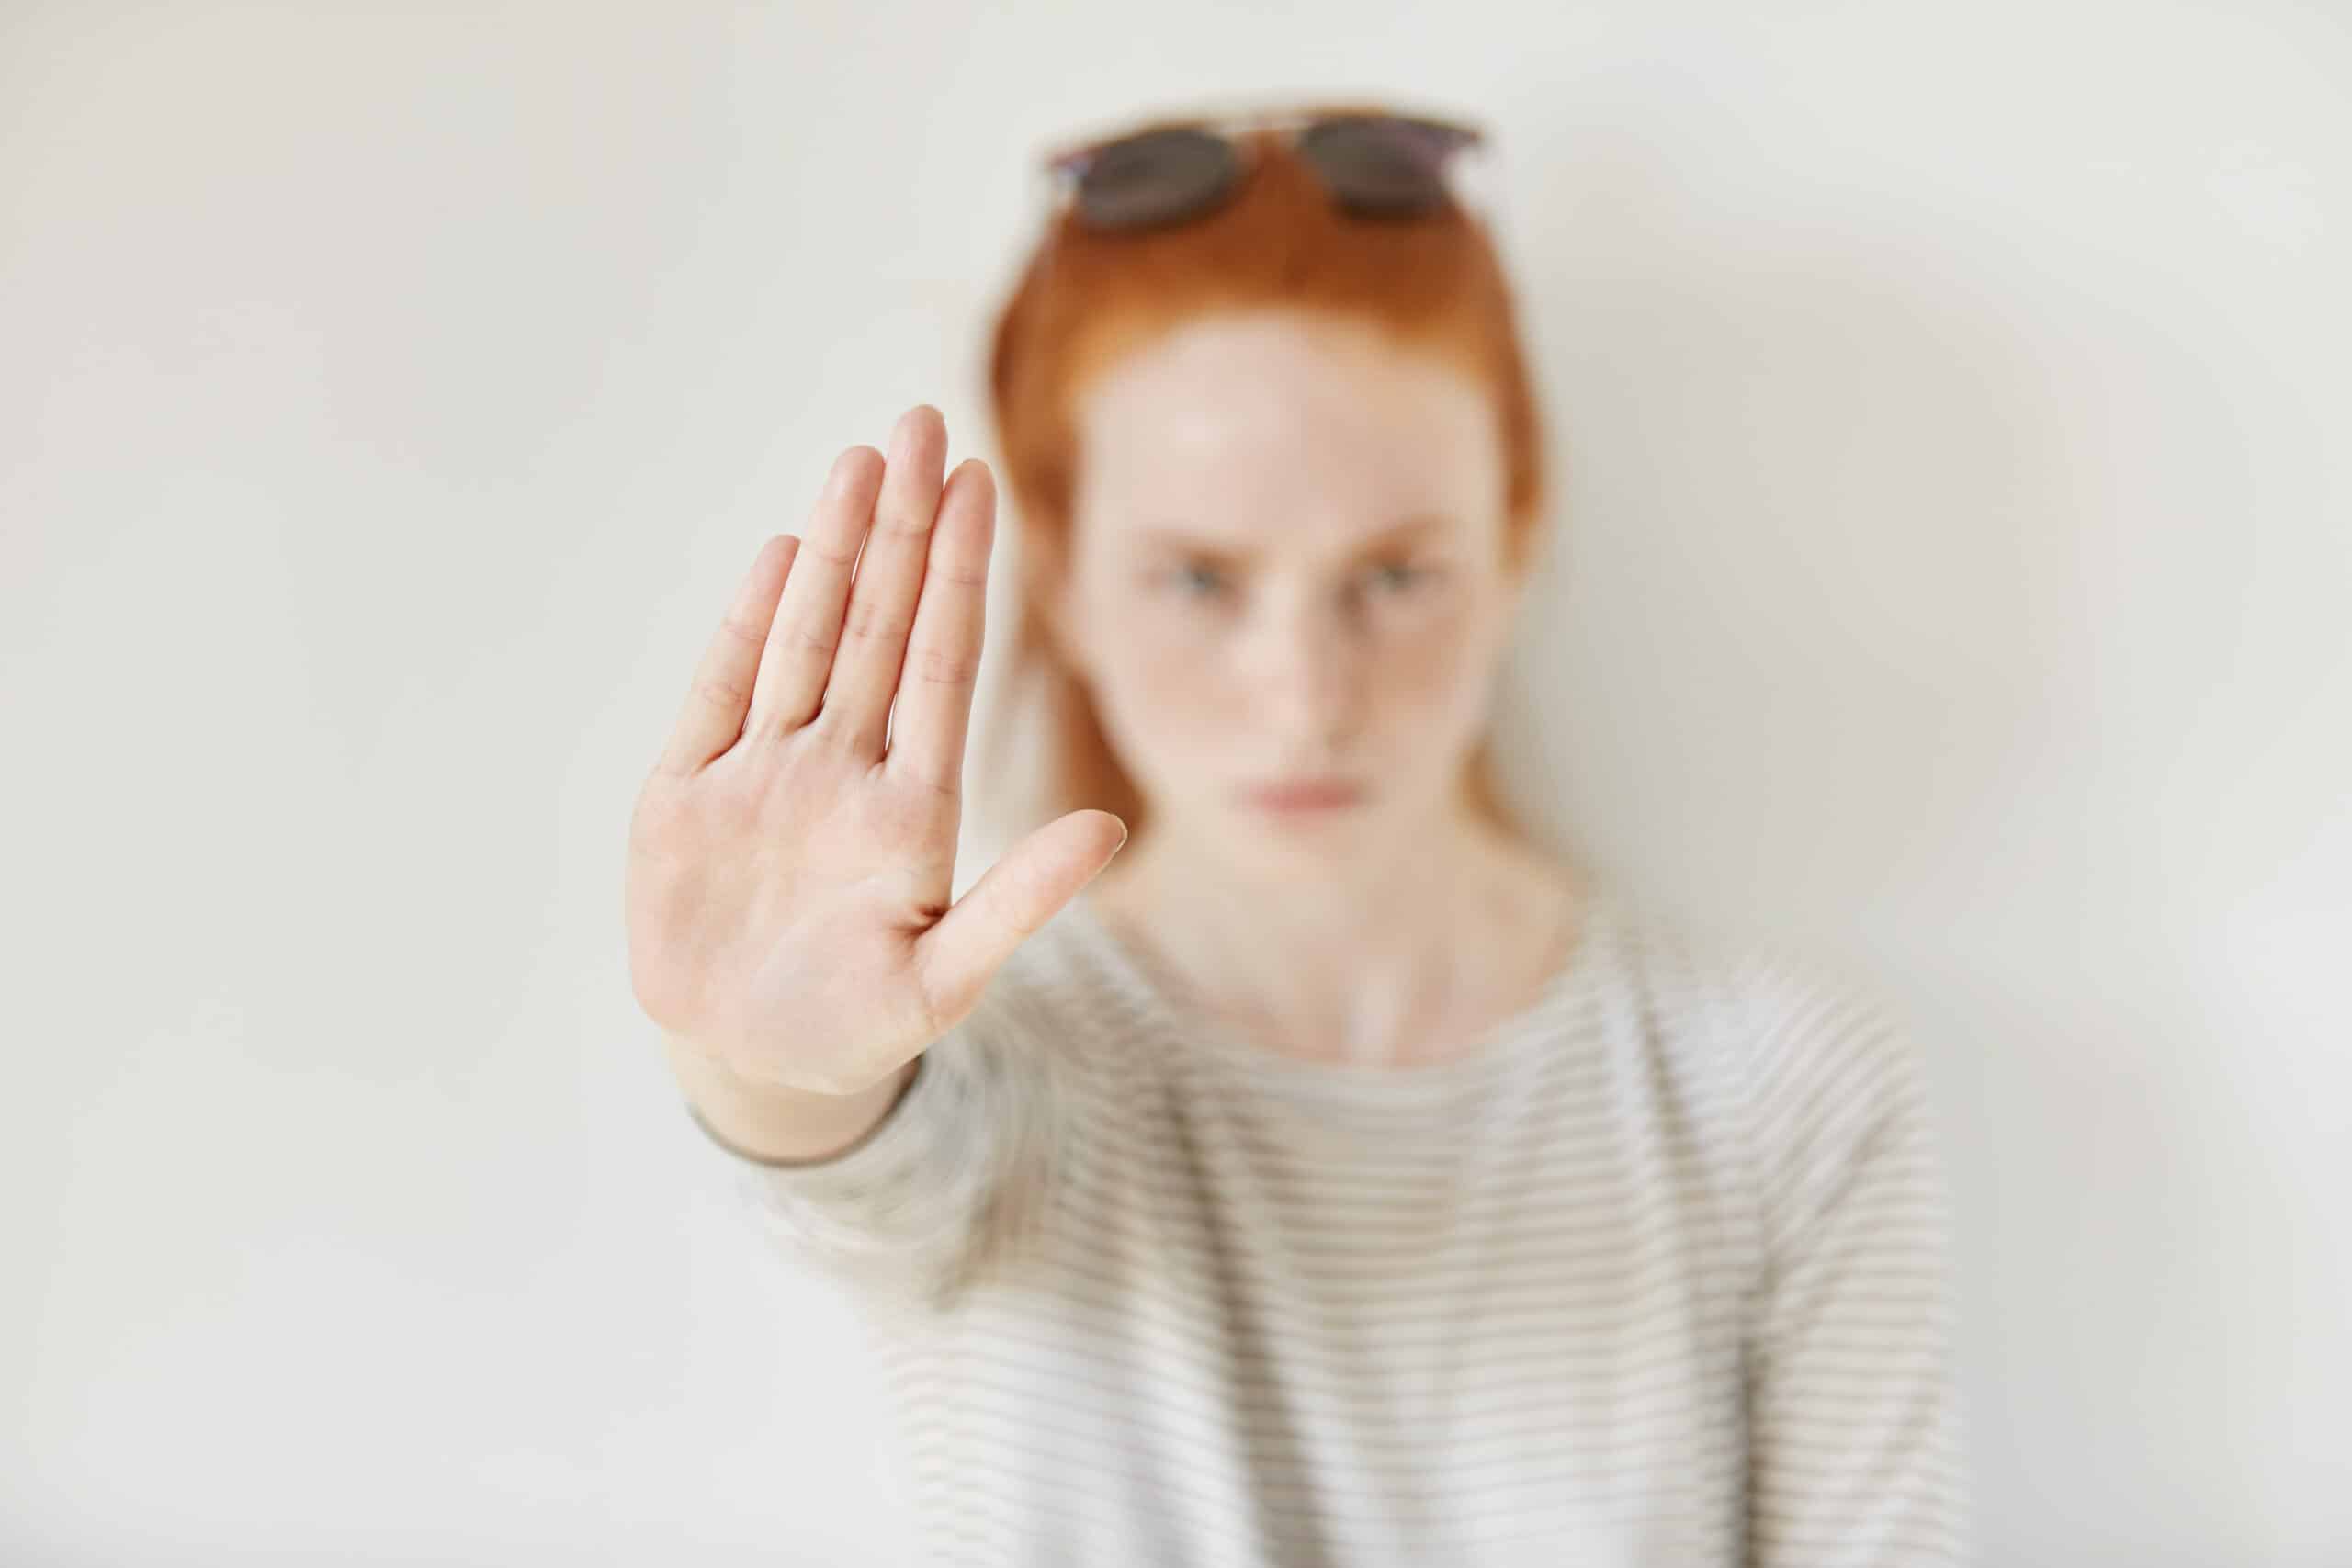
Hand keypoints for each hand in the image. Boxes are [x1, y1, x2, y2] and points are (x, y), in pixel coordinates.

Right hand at [625, 404, 1127, 1096]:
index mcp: (911, 807)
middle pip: (876, 626)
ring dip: (830, 552)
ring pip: (805, 640)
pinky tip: (777, 555)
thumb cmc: (860, 1025)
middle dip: (899, 527)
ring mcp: (765, 775)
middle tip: (920, 423)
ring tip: (858, 461)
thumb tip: (1107, 832)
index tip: (981, 484)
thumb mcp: (946, 979)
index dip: (958, 574)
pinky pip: (722, 693)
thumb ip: (1019, 903)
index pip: (942, 664)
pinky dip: (747, 626)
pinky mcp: (686, 798)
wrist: (752, 1065)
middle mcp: (842, 769)